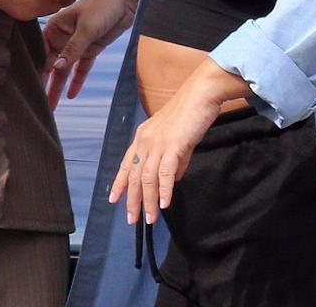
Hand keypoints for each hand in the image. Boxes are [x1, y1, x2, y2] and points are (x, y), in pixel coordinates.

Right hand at [42, 0, 142, 107]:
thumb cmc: (103, 4)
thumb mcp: (86, 28)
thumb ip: (72, 49)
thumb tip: (56, 68)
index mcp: (55, 26)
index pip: (42, 52)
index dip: (37, 70)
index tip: (31, 88)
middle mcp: (63, 36)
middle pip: (52, 63)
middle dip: (46, 82)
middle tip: (39, 103)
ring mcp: (77, 43)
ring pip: (66, 69)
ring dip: (60, 86)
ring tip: (52, 106)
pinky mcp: (91, 48)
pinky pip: (82, 68)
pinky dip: (77, 80)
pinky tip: (71, 95)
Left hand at [109, 60, 245, 224]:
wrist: (201, 94)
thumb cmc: (190, 114)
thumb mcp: (177, 140)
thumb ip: (173, 161)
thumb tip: (171, 181)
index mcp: (143, 136)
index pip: (126, 164)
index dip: (119, 183)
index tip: (114, 199)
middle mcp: (145, 140)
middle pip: (135, 176)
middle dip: (133, 200)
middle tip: (133, 220)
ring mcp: (158, 142)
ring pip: (148, 178)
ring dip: (148, 201)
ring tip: (150, 219)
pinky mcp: (173, 145)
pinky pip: (165, 172)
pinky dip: (164, 190)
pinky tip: (164, 203)